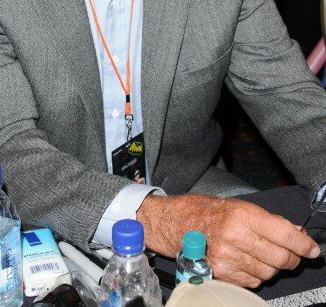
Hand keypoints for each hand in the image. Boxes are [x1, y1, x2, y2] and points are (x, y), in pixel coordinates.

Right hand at [137, 194, 320, 287]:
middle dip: (292, 257)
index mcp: (241, 214)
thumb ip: (266, 220)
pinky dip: (256, 274)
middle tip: (292, 253)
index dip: (304, 244)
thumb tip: (295, 233)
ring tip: (260, 253)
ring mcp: (227, 258)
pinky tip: (246, 261)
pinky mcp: (221, 274)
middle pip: (280, 258)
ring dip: (272, 266)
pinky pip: (253, 281)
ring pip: (268, 272)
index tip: (312, 248)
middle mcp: (235, 237)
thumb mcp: (237, 205)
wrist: (174, 223)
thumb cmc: (204, 210)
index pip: (284, 233)